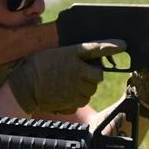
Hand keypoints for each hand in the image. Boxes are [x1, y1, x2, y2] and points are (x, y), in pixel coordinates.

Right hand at [7, 40, 125, 114]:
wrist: (24, 86)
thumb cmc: (39, 65)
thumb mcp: (58, 52)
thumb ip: (79, 52)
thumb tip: (97, 54)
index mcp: (73, 58)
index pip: (97, 50)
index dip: (111, 47)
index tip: (123, 45)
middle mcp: (77, 74)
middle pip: (98, 75)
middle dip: (91, 73)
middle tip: (77, 70)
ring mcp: (75, 90)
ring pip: (91, 89)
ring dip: (85, 86)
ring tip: (68, 81)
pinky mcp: (72, 103)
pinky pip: (82, 100)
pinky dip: (77, 96)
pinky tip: (65, 91)